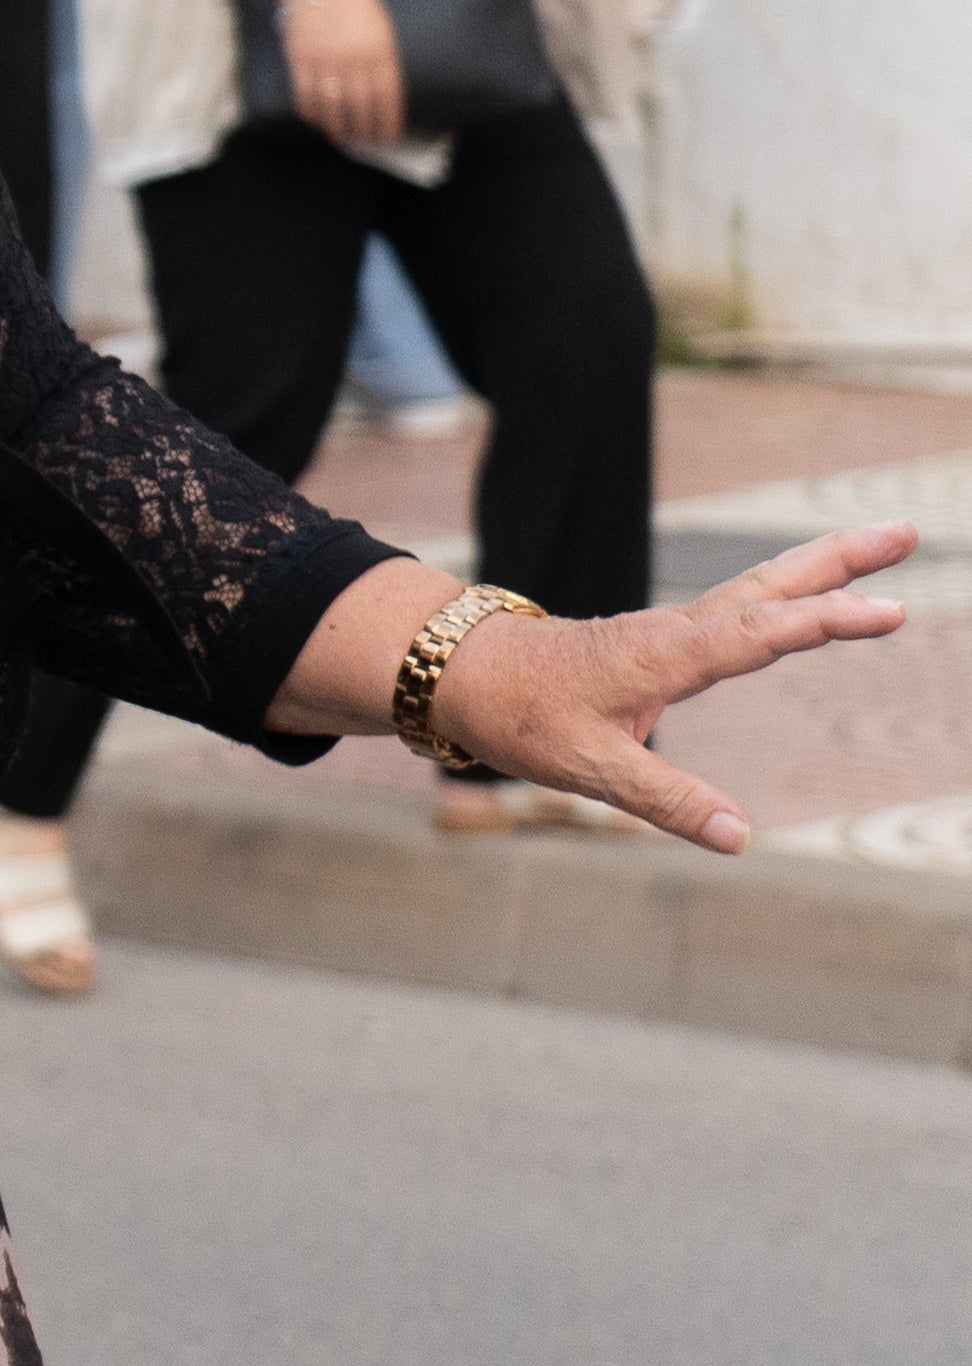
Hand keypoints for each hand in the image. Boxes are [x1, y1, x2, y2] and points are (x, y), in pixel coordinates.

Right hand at [276, 0, 400, 148]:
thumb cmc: (356, 3)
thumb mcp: (382, 29)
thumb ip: (383, 60)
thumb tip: (381, 96)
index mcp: (380, 50)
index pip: (387, 97)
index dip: (388, 121)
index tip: (388, 136)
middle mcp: (354, 58)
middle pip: (360, 106)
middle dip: (364, 129)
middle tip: (364, 142)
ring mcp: (325, 59)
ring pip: (332, 105)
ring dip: (337, 126)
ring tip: (341, 136)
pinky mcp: (300, 58)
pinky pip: (305, 94)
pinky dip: (311, 112)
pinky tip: (316, 121)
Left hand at [418, 526, 916, 850]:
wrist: (457, 671)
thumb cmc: (516, 714)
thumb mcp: (585, 767)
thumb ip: (664, 800)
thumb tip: (738, 835)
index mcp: (664, 655)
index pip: (759, 634)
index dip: (824, 622)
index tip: (888, 610)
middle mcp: (676, 632)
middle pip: (772, 586)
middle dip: (841, 559)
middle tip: (907, 530)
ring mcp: (673, 631)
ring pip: (759, 588)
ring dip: (822, 565)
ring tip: (883, 542)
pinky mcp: (665, 639)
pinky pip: (741, 608)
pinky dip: (786, 592)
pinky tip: (811, 595)